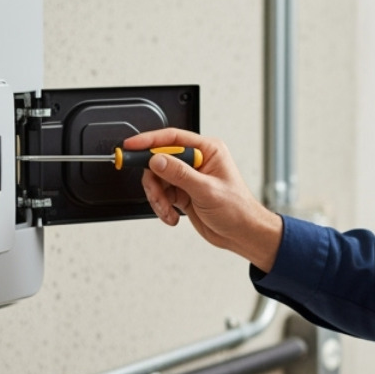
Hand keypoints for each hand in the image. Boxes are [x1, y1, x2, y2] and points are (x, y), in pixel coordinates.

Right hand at [125, 128, 283, 271]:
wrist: (243, 234)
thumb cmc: (238, 209)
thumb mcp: (207, 190)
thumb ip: (180, 174)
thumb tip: (157, 160)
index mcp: (207, 150)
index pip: (172, 139)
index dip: (149, 141)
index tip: (131, 146)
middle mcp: (196, 161)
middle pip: (159, 160)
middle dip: (154, 180)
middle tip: (155, 194)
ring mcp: (188, 178)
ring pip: (157, 180)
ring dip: (158, 198)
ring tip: (168, 210)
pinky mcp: (183, 193)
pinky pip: (162, 195)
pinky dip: (162, 208)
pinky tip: (172, 216)